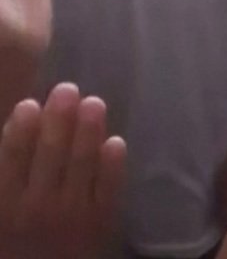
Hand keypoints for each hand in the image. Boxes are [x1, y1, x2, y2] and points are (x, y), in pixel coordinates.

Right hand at [0, 83, 126, 258]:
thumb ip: (9, 169)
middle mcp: (36, 207)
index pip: (12, 160)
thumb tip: (18, 123)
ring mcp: (71, 213)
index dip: (21, 130)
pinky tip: (116, 142)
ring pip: (81, 165)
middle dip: (59, 119)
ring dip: (88, 131)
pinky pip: (108, 189)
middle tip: (67, 89)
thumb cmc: (19, 236)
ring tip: (94, 102)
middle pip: (50, 154)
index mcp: (6, 203)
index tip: (29, 103)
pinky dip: (112, 166)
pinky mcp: (101, 221)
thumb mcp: (4, 208)